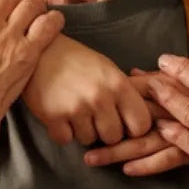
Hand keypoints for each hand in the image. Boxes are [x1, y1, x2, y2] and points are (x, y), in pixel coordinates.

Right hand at [21, 35, 152, 145]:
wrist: (38, 49)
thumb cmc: (76, 60)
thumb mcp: (108, 68)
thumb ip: (127, 92)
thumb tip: (150, 115)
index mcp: (118, 84)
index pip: (141, 124)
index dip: (132, 127)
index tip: (123, 123)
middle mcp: (100, 97)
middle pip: (113, 137)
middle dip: (104, 131)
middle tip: (94, 117)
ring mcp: (76, 108)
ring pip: (89, 140)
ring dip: (82, 130)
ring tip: (74, 111)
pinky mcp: (53, 116)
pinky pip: (65, 139)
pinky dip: (62, 131)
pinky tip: (59, 114)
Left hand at [84, 69, 188, 174]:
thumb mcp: (184, 78)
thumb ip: (157, 77)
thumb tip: (132, 73)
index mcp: (166, 87)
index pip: (130, 93)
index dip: (107, 101)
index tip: (82, 106)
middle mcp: (170, 108)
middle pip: (131, 120)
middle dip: (104, 130)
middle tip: (77, 138)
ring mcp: (181, 130)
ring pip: (144, 142)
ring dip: (117, 152)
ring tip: (91, 159)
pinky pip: (168, 159)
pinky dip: (148, 165)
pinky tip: (127, 170)